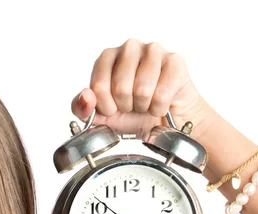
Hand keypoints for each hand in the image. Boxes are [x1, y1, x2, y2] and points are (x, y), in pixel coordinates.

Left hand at [71, 38, 211, 141]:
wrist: (163, 122)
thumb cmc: (132, 114)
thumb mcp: (101, 116)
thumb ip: (82, 108)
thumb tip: (86, 96)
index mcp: (107, 57)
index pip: (98, 87)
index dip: (107, 107)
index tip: (115, 108)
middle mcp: (129, 48)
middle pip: (121, 88)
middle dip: (127, 107)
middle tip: (133, 105)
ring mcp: (153, 50)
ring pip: (142, 90)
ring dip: (144, 107)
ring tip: (146, 103)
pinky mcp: (175, 61)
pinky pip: (161, 95)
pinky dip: (159, 108)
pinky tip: (161, 103)